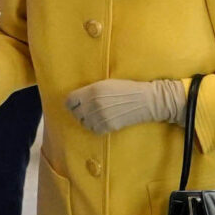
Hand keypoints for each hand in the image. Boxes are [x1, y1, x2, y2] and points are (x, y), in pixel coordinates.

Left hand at [63, 77, 187, 135]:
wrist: (145, 100)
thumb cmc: (126, 89)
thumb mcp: (106, 84)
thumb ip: (90, 90)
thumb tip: (77, 99)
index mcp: (92, 90)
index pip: (69, 101)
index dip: (72, 102)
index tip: (77, 103)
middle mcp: (93, 104)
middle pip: (75, 113)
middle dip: (80, 111)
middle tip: (89, 110)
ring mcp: (100, 117)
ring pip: (84, 123)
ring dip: (88, 120)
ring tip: (98, 115)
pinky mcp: (108, 126)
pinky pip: (94, 130)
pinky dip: (96, 127)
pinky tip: (104, 121)